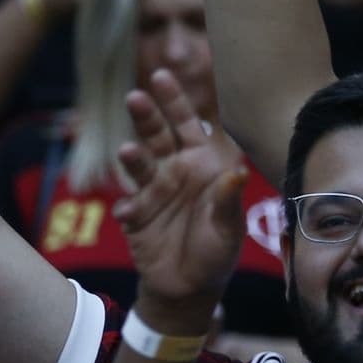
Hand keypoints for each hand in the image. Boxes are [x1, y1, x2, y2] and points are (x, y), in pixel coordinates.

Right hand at [112, 69, 246, 324]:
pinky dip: (127, 207)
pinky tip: (129, 214)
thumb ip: (228, 201)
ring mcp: (152, 192)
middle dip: (146, 115)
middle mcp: (174, 172)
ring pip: (138, 163)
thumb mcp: (229, 229)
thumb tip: (235, 173)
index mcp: (201, 166)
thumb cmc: (217, 253)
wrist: (189, 287)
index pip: (187, 125)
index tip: (161, 75)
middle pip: (156, 135)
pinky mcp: (135, 214)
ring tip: (128, 152)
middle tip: (135, 96)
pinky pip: (127, 204)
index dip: (175, 101)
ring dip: (132, 156)